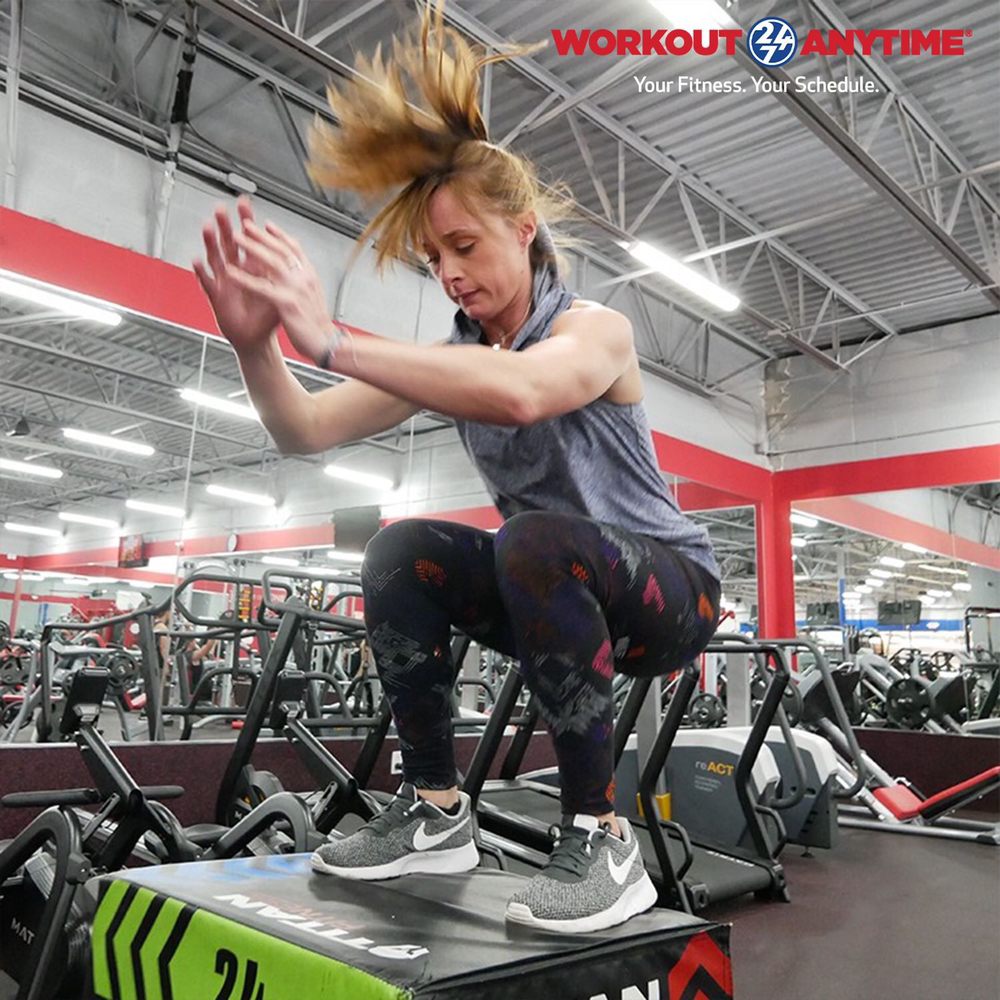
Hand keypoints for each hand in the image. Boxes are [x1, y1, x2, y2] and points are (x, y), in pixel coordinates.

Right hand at [193, 198, 279, 352]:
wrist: (256, 338)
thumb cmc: (265, 316)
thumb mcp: (279, 291)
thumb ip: (283, 272)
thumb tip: (295, 254)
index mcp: (253, 268)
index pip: (249, 240)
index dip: (246, 222)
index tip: (245, 203)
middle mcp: (236, 271)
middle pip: (229, 243)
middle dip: (225, 225)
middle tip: (222, 209)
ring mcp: (224, 282)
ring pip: (216, 258)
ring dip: (211, 243)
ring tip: (208, 227)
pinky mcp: (217, 297)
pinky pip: (208, 283)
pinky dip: (201, 272)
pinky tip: (196, 261)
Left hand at [221, 205, 335, 364]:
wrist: (327, 343)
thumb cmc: (319, 325)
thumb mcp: (314, 297)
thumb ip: (304, 282)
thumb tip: (297, 273)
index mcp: (310, 276)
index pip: (294, 248)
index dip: (279, 235)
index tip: (267, 225)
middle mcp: (303, 278)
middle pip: (281, 249)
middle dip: (261, 235)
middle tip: (246, 224)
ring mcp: (295, 289)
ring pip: (271, 262)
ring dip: (251, 247)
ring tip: (236, 237)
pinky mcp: (286, 303)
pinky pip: (260, 287)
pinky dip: (244, 279)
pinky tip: (231, 273)